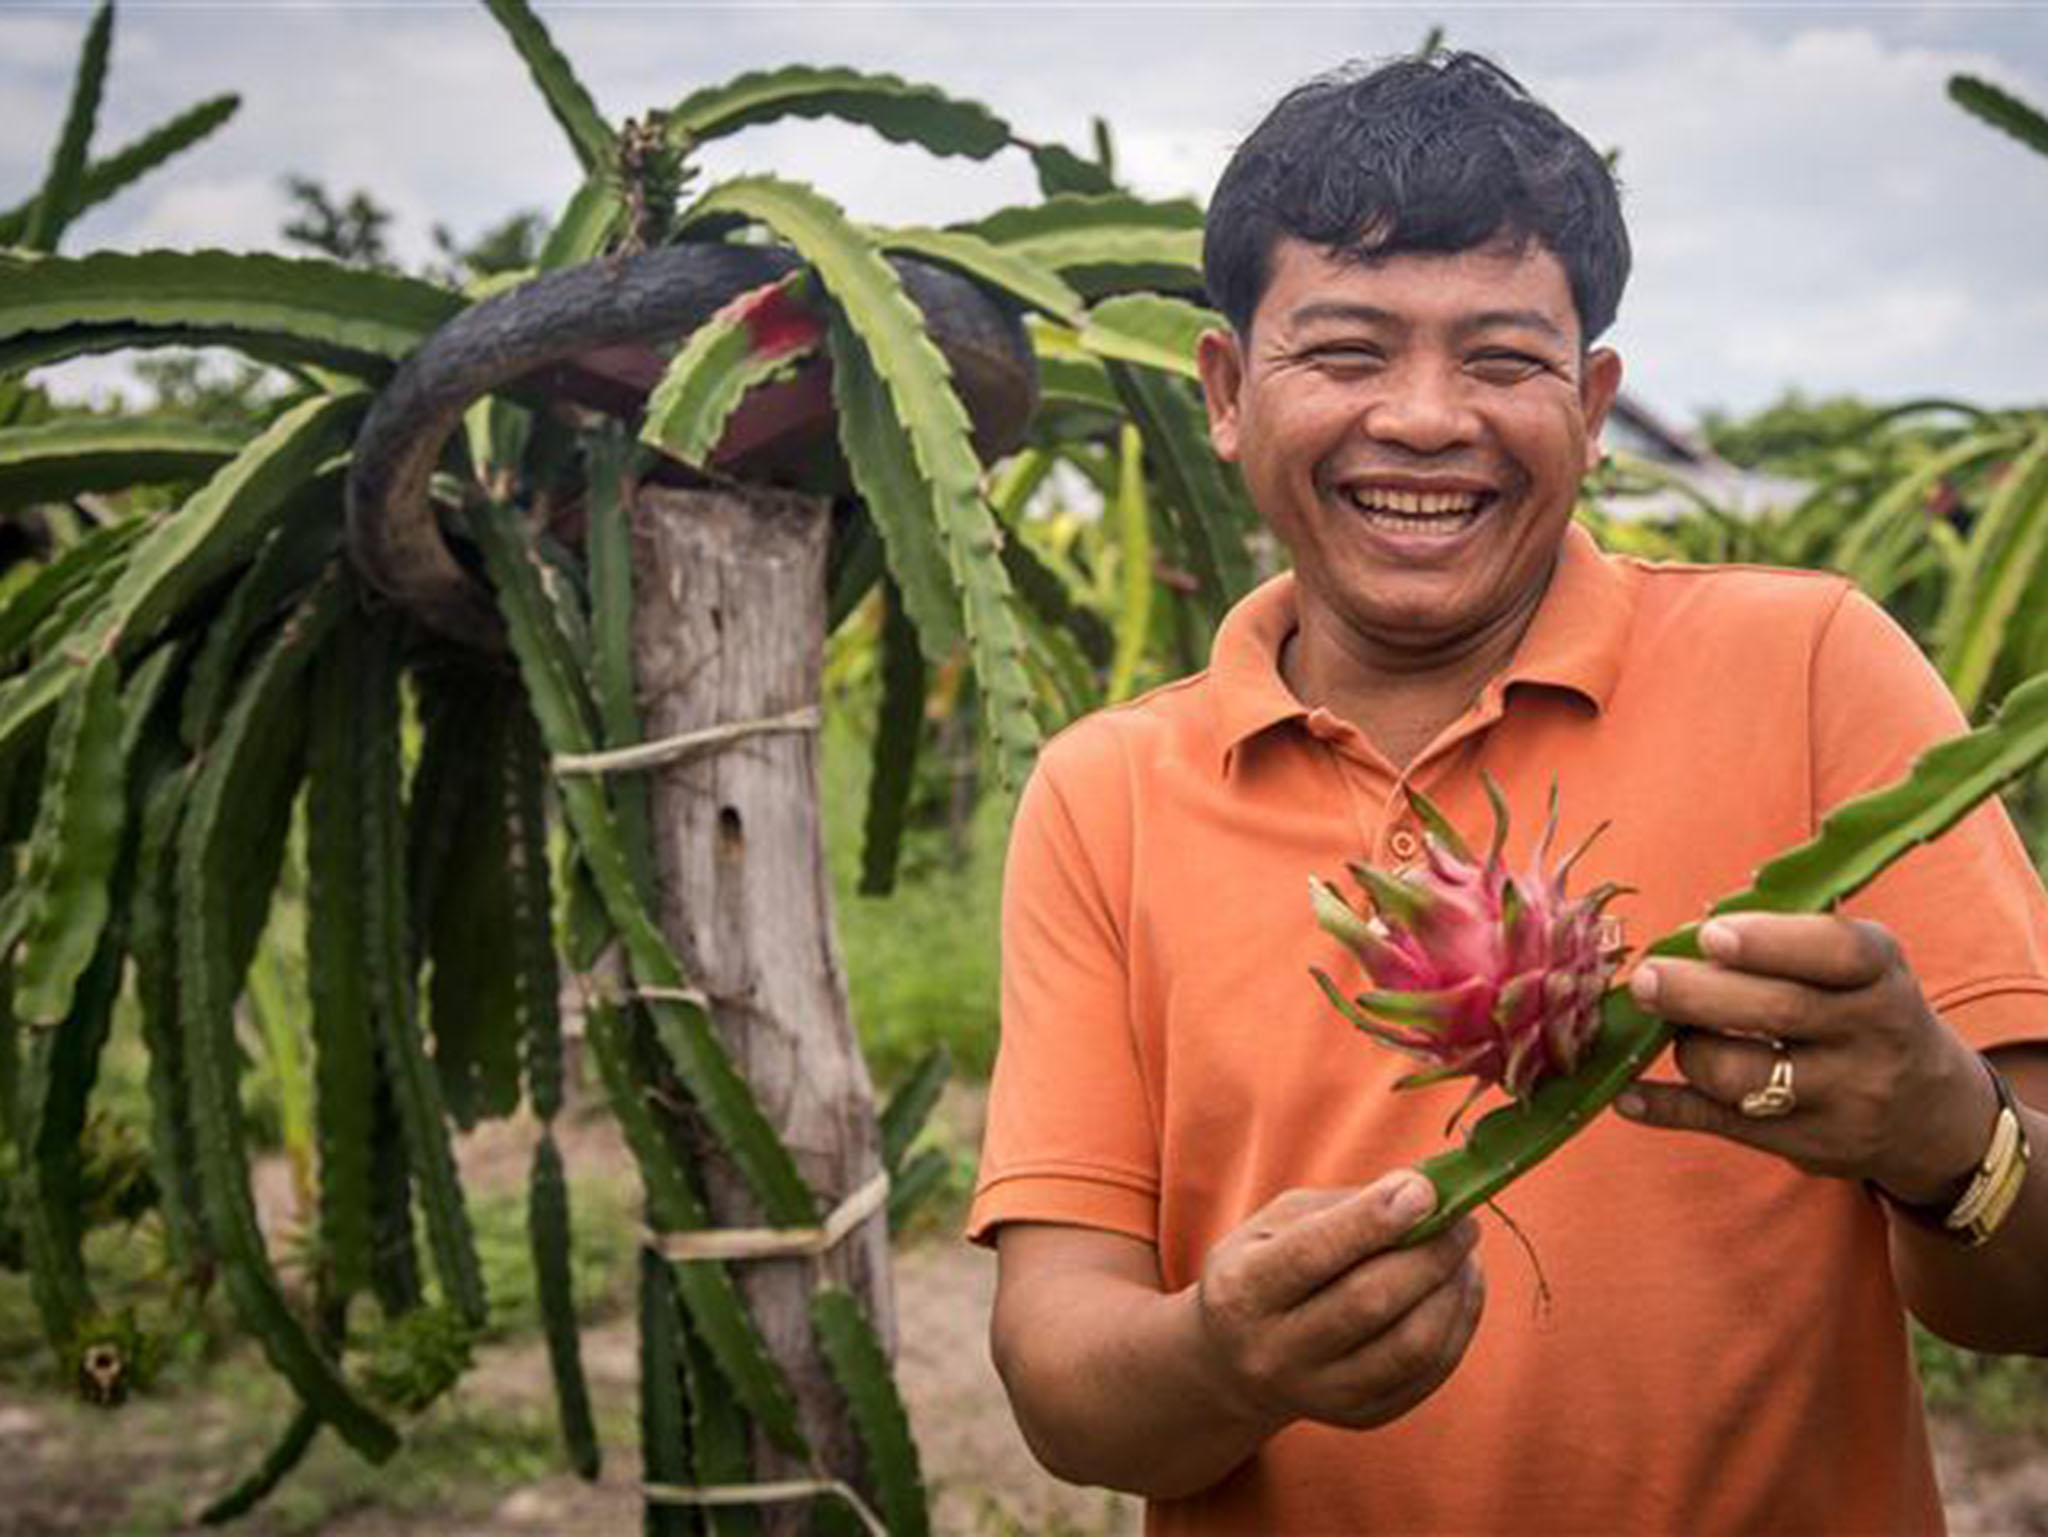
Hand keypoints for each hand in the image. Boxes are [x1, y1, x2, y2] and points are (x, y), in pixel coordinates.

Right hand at [1192, 1171, 1483, 1432]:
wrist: (1237, 1362)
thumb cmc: (1264, 1269)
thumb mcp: (1275, 1225)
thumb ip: (1342, 1207)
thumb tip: (1420, 1193)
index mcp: (1243, 1291)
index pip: (1312, 1254)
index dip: (1373, 1219)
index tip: (1423, 1189)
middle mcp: (1274, 1352)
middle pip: (1369, 1302)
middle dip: (1429, 1254)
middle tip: (1463, 1219)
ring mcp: (1319, 1394)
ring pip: (1408, 1347)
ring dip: (1452, 1293)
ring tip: (1465, 1254)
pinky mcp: (1359, 1417)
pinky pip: (1427, 1375)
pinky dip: (1457, 1325)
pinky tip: (1462, 1288)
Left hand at [1616, 913, 1997, 1204]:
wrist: (1931, 1111)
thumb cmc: (1864, 1009)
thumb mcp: (1860, 965)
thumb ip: (1787, 940)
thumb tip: (1684, 933)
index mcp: (1882, 974)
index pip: (1837, 952)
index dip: (1770, 942)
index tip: (1710, 935)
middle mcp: (1873, 1036)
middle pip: (1779, 1013)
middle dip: (1700, 994)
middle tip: (1647, 979)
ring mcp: (1842, 1098)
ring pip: (1745, 1075)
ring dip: (1689, 1049)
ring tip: (1669, 1030)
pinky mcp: (1808, 1145)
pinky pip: (1723, 1125)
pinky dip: (1666, 1110)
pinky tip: (1626, 1095)